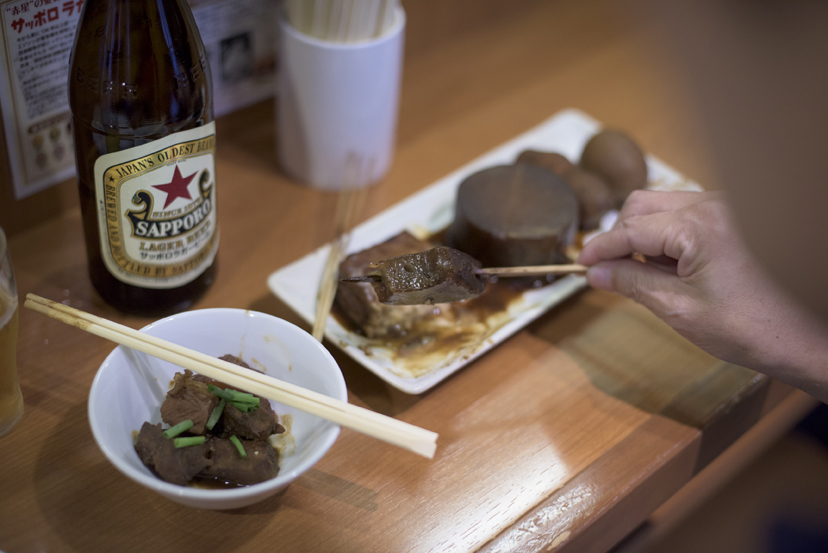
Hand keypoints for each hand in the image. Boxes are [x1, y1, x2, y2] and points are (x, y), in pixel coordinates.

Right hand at [577, 190, 827, 401]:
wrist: (804, 336)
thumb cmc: (749, 327)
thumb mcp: (677, 308)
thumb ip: (630, 283)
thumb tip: (595, 273)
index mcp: (698, 226)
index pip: (631, 229)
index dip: (600, 248)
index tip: (581, 264)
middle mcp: (714, 205)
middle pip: (643, 205)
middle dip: (622, 237)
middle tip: (611, 271)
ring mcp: (728, 209)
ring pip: (664, 207)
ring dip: (646, 237)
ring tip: (650, 276)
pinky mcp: (735, 218)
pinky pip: (687, 215)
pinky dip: (669, 237)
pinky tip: (674, 269)